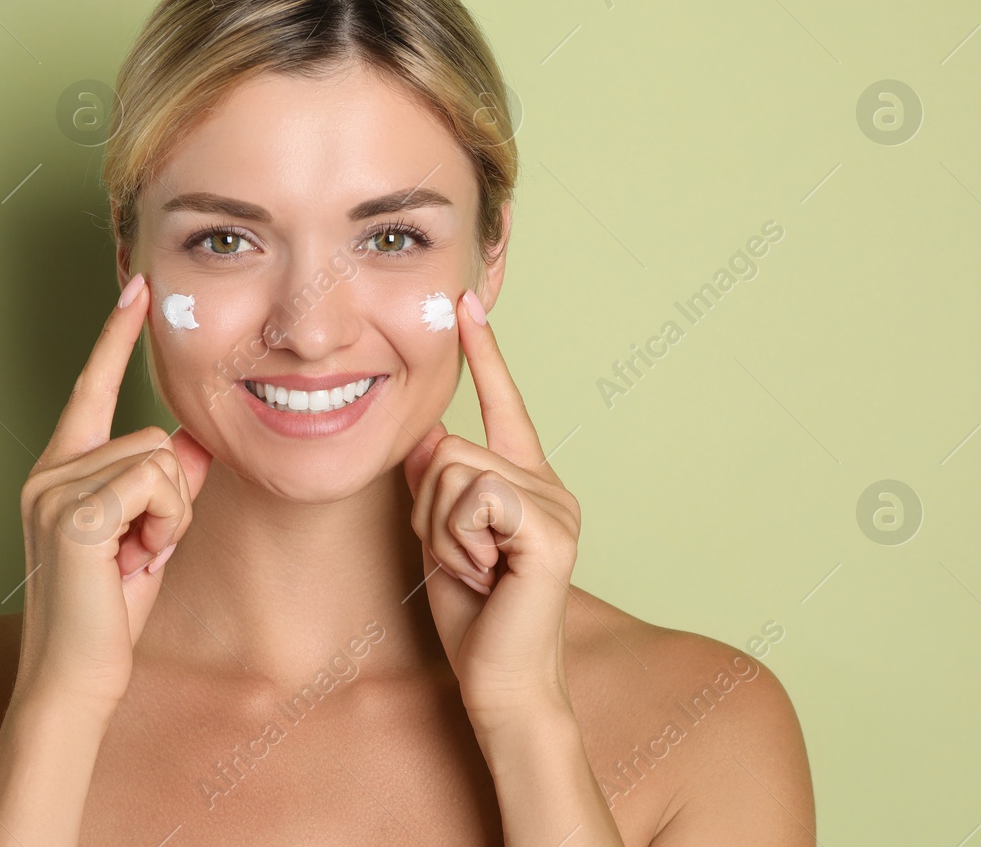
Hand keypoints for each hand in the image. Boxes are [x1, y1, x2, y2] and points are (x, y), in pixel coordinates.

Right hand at [16, 272, 212, 711]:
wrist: (77, 679)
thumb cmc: (110, 613)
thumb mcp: (149, 535)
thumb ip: (167, 483)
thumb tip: (193, 442)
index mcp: (61, 469)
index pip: (93, 388)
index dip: (116, 336)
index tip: (139, 285)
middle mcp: (49, 470)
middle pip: (154, 437)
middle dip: (172, 500)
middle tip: (141, 553)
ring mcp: (54, 488)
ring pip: (160, 462)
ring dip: (169, 518)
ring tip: (133, 562)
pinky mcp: (72, 513)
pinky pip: (155, 487)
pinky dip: (164, 528)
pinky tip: (133, 566)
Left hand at [402, 289, 580, 726]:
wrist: (500, 680)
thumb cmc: (472, 613)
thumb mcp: (439, 533)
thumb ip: (435, 481)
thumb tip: (426, 434)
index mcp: (524, 479)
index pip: (503, 403)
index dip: (485, 352)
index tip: (466, 301)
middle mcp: (547, 484)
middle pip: (447, 448)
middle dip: (428, 510)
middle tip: (460, 560)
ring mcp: (554, 506)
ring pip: (453, 471)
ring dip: (441, 531)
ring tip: (475, 570)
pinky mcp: (550, 531)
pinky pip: (473, 499)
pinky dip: (460, 542)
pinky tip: (487, 576)